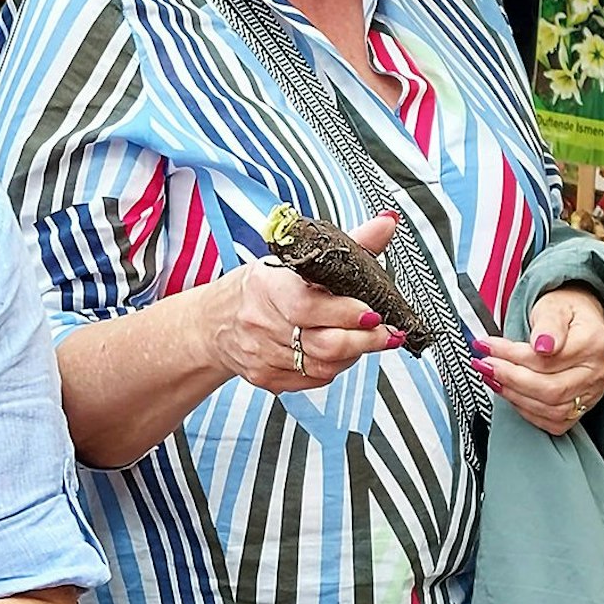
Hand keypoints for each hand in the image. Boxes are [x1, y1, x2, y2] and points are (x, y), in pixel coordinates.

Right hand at [204, 213, 408, 391]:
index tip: (374, 313)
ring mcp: (262, 354)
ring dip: (353, 355)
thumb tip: (386, 224)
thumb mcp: (298, 258)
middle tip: (387, 333)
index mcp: (269, 284)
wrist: (216, 321)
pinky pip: (313, 380)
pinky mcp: (266, 378)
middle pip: (323, 344)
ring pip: (323, 366)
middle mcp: (262, 322)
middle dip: (365, 341)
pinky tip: (338, 353)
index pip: (309, 306)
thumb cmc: (261, 287)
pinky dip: (333, 368)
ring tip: (365, 339)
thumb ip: (350, 243)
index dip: (346, 313)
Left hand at [472, 286, 603, 435]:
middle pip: (550, 389)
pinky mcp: (583, 408)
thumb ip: (548, 324)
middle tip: (485, 364)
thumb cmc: (566, 313)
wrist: (581, 322)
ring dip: (515, 395)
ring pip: (552, 409)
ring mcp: (592, 393)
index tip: (487, 346)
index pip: (547, 359)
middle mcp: (596, 372)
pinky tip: (510, 393)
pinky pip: (554, 422)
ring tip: (492, 377)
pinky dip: (527, 410)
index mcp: (593, 344)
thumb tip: (542, 345)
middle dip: (510, 378)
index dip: (512, 355)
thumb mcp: (554, 306)